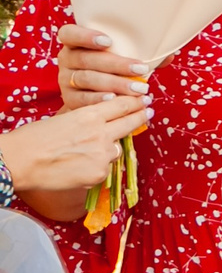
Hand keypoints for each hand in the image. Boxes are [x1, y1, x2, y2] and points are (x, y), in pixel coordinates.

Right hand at [0, 99, 151, 206]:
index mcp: (89, 116)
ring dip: (108, 148)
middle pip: (130, 122)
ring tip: (86, 151)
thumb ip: (86, 120)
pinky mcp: (99, 174)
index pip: (121, 105)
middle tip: (148, 110)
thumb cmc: (34, 138)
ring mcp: (103, 155)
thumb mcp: (63, 119)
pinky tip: (77, 166)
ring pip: (116, 149)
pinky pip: (105, 168)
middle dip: (141, 115)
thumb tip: (101, 121)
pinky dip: (96, 166)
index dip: (135, 101)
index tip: (144, 98)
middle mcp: (101, 133)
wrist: (21, 161)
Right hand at [55, 27, 147, 110]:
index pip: (69, 33)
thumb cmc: (112, 71)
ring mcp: (66, 79)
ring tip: (139, 88)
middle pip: (87, 59)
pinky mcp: (69, 99)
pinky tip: (115, 100)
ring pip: (88, 79)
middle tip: (141, 69)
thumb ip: (142, 54)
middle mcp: (67, 59)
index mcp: (75, 43)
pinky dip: (100, 99)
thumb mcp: (122, 58)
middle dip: (116, 64)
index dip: (86, 36)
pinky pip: (83, 99)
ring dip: (115, 83)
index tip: (109, 41)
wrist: (94, 98)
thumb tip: (169, 56)